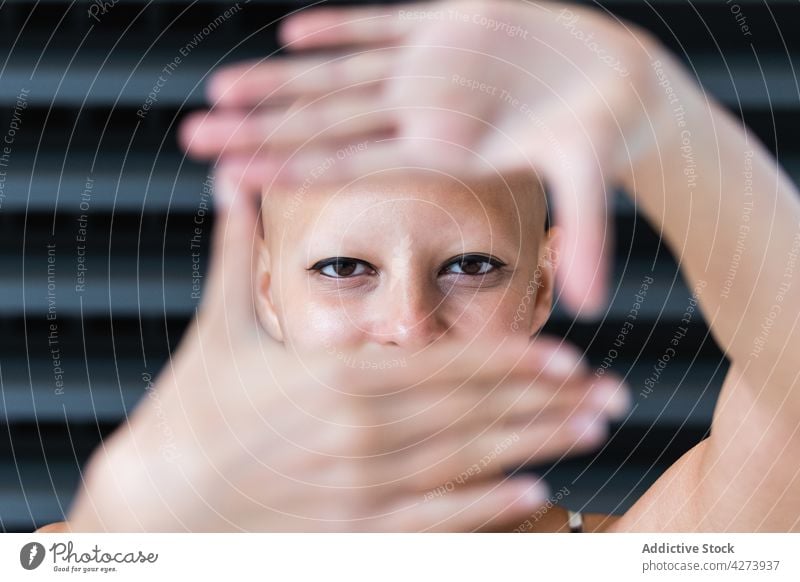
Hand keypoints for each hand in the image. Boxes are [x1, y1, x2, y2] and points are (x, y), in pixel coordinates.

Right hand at [65, 179, 628, 531]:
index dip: (513, 360)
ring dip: (536, 447)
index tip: (569, 356)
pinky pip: (432, 519)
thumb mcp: (217, 323)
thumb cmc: (193, 407)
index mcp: (337, 373)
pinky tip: (534, 494)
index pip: (447, 363)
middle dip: (549, 402)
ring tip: (590, 434)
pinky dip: (486, 508)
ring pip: (468, 462)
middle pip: (475, 412)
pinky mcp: (350, 530)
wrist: (158, 497)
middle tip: (613, 396)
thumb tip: (230, 181)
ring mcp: (360, 484)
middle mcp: (361, 428)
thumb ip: (235, 251)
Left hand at [180, 0, 667, 316]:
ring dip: (283, 81)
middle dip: (262, 127)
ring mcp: (430, 70)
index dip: (292, 163)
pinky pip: (385, 24)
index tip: (233, 172)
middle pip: (326, 123)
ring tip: (221, 88)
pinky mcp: (450, 24)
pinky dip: (345, 27)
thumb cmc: (602, 135)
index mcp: (441, 153)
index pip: (351, 162)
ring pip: (341, 76)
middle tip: (193, 135)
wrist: (616, 88)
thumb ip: (587, 234)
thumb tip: (594, 306)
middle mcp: (422, 116)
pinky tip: (296, 32)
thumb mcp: (589, 176)